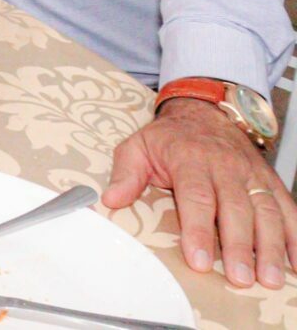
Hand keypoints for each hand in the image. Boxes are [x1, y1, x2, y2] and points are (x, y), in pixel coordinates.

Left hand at [104, 98, 296, 288]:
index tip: (198, 261)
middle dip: (240, 247)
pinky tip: (295, 262)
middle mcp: (226, 168)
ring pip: (266, 211)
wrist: (204, 112)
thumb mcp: (138, 146)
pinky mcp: (270, 182)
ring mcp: (252, 175)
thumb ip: (126, 174)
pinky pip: (287, 208)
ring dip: (271, 247)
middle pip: (236, 210)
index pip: (196, 198)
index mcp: (191, 160)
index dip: (197, 231)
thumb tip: (112, 199)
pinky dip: (295, 236)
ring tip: (269, 278)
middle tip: (241, 278)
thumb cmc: (169, 138)